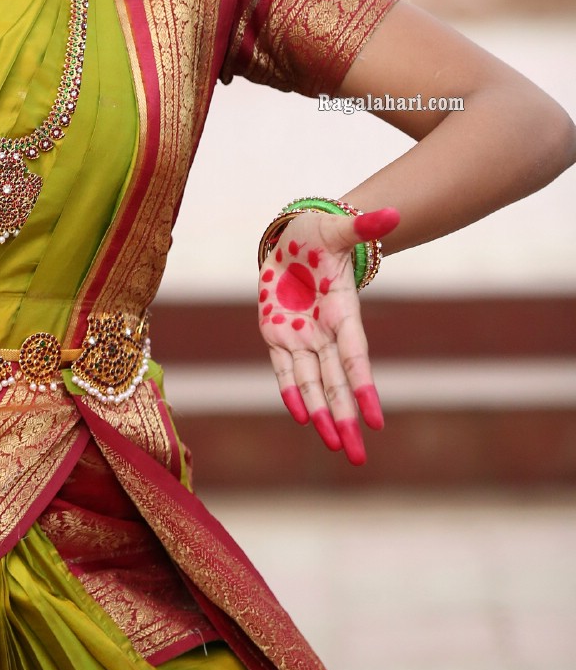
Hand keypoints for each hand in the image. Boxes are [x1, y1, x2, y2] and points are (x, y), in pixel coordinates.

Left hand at [257, 206, 399, 466]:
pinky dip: (290, 392)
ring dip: (321, 414)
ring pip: (311, 384)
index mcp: (343, 311)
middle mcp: (324, 331)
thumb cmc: (320, 234)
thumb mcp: (339, 228)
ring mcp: (300, 336)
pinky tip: (301, 418)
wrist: (294, 237)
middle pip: (336, 383)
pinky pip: (284, 370)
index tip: (376, 421)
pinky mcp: (277, 335)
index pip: (354, 358)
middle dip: (346, 418)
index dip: (364, 388)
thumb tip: (392, 214)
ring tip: (335, 446)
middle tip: (358, 456)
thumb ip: (364, 227)